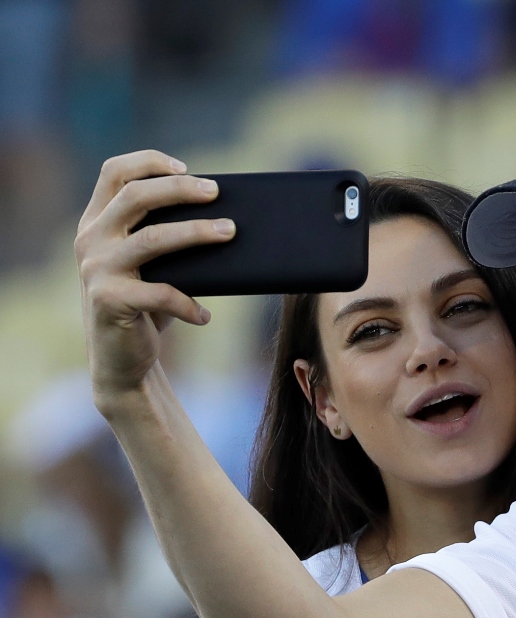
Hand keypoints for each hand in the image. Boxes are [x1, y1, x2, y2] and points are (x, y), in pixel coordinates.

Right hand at [75, 150, 234, 406]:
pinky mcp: (109, 301)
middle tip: (217, 193)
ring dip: (197, 232)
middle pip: (136, 196)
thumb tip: (225, 215)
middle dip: (181, 189)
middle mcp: (90, 240)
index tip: (186, 167)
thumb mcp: (152, 266)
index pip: (114, 172)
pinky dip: (189, 304)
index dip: (149, 162)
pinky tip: (206, 316)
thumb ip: (165, 236)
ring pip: (153, 238)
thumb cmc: (146, 306)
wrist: (122, 361)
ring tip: (230, 232)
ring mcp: (96, 269)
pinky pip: (160, 293)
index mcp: (96, 222)